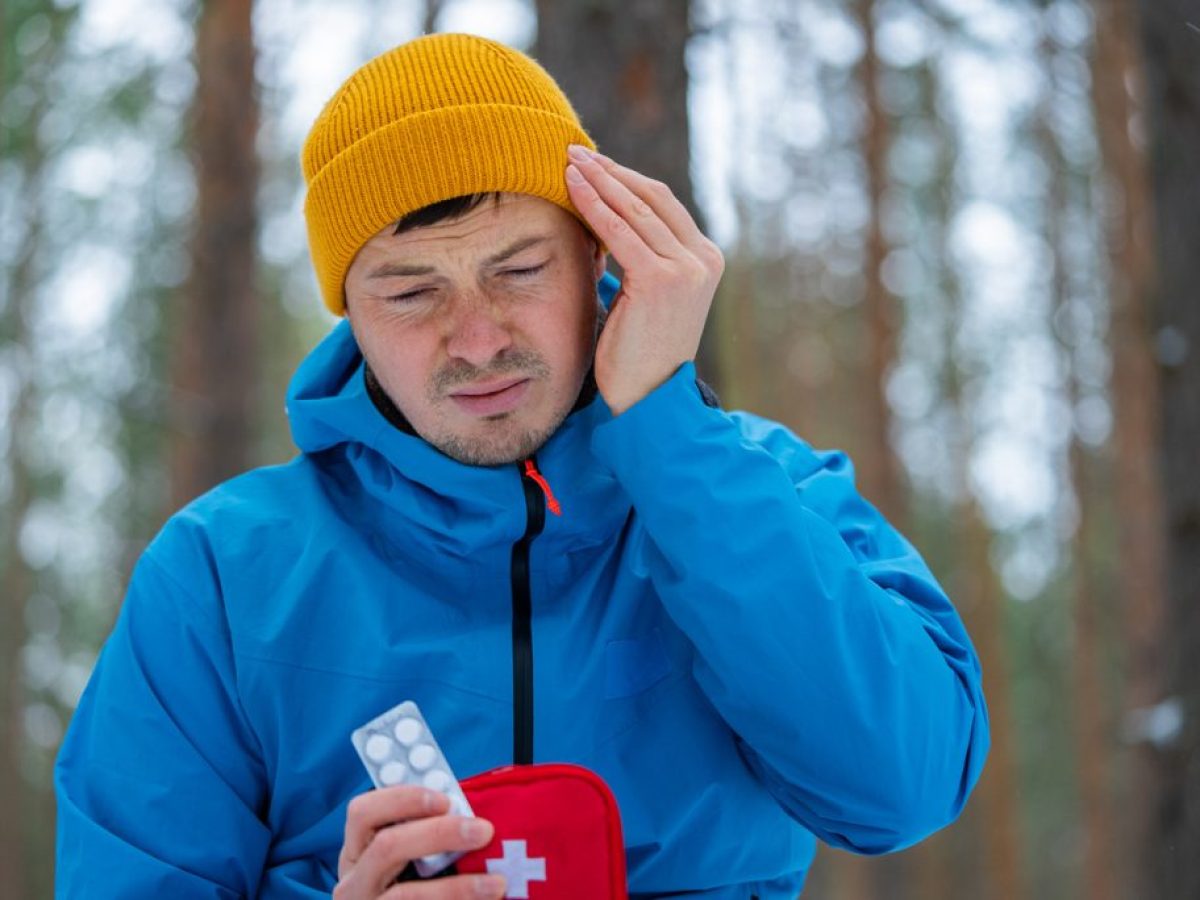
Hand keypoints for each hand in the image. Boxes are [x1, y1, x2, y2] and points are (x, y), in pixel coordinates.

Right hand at [334, 786, 505, 898]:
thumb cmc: (410, 889)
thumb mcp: (404, 861)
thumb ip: (425, 836)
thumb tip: (471, 816)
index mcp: (357, 852)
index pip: (363, 812)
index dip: (402, 799)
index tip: (446, 799)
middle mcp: (353, 882)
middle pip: (387, 847)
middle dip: (438, 834)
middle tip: (483, 831)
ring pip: (405, 896)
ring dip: (456, 888)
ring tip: (496, 884)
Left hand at [565, 145, 723, 415]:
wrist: (646, 399)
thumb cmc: (636, 352)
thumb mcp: (643, 294)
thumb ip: (635, 258)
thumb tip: (601, 222)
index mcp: (705, 259)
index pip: (662, 203)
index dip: (625, 178)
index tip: (592, 163)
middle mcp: (703, 259)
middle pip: (652, 197)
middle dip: (610, 170)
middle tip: (574, 150)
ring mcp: (687, 268)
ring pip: (635, 209)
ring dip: (599, 180)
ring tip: (568, 161)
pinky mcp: (663, 279)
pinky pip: (620, 231)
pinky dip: (594, 205)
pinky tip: (571, 187)